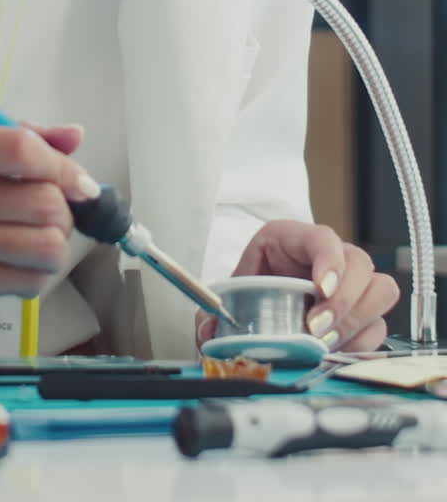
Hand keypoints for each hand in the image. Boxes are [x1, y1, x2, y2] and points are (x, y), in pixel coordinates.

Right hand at [0, 122, 95, 333]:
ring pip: (45, 244)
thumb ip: (14, 141)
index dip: (64, 167)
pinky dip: (34, 277)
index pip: (21, 147)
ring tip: (33, 246)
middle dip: (63, 213)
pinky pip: (27, 280)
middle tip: (48, 218)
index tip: (79, 183)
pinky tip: (14, 270)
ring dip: (53, 249)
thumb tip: (74, 137)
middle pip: (44, 200)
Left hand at [196, 219, 399, 352]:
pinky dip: (361, 341)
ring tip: (327, 342)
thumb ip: (215, 312)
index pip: (324, 237)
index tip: (320, 288)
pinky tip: (337, 351)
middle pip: (360, 264)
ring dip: (356, 321)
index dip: (329, 261)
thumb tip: (209, 331)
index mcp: (294, 239)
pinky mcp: (364, 312)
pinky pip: (379, 325)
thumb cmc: (253, 288)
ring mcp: (353, 283)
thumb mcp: (232, 291)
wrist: (263, 299)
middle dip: (343, 301)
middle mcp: (331, 256)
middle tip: (316, 328)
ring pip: (380, 291)